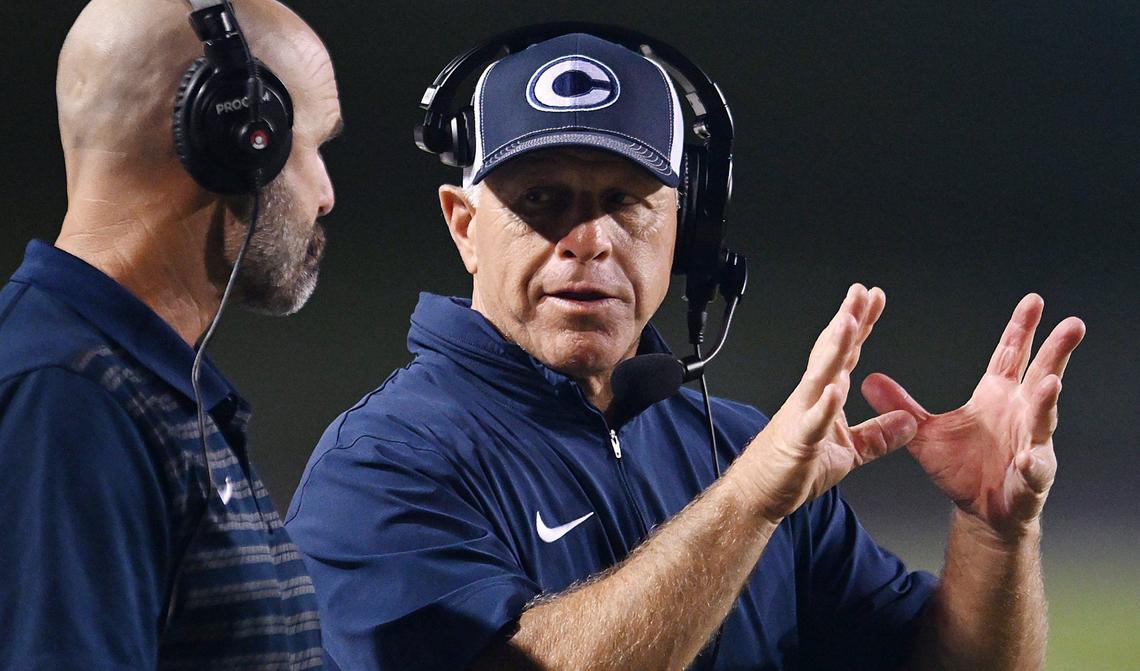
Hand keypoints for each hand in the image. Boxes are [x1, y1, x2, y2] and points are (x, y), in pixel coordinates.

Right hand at [738, 284, 918, 521]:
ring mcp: (803, 416)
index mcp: (825, 395)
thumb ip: (877, 435)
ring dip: (835, 349)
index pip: (847, 353)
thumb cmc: (794, 469)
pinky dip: (825, 406)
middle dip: (847, 320)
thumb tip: (908, 423)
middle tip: (862, 292)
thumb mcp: (849, 453)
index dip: (861, 324)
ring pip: (821, 376)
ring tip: (849, 323)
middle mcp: (812, 397)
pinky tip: (836, 390)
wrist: (758, 494)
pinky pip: (813, 422)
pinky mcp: (799, 442)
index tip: (874, 298)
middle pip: (832, 352)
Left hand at [862, 294, 1085, 539]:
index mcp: (997, 396)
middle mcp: (1020, 413)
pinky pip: (1033, 469)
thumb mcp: (925, 433)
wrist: (980, 509)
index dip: (1022, 329)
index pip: (1011, 355)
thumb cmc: (961, 467)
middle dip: (1056, 351)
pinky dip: (1031, 464)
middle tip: (1072, 324)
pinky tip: (1027, 458)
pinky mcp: (1030, 478)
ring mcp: (1030, 443)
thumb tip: (869, 378)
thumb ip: (900, 406)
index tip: (1034, 300)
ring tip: (1050, 384)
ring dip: (1046, 402)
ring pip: (1043, 418)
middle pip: (1041, 375)